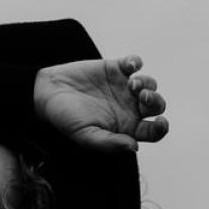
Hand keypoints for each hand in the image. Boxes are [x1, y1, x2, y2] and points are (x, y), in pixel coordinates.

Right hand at [33, 55, 168, 152]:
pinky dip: (136, 62)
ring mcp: (124, 87)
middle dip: (155, 101)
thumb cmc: (65, 119)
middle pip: (156, 106)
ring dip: (146, 83)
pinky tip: (128, 66)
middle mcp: (129, 108)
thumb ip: (109, 143)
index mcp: (126, 127)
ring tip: (131, 84)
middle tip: (143, 98)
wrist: (46, 93)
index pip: (153, 130)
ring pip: (149, 84)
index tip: (161, 122)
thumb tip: (134, 146)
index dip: (161, 128)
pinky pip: (134, 63)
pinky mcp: (115, 68)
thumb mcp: (85, 135)